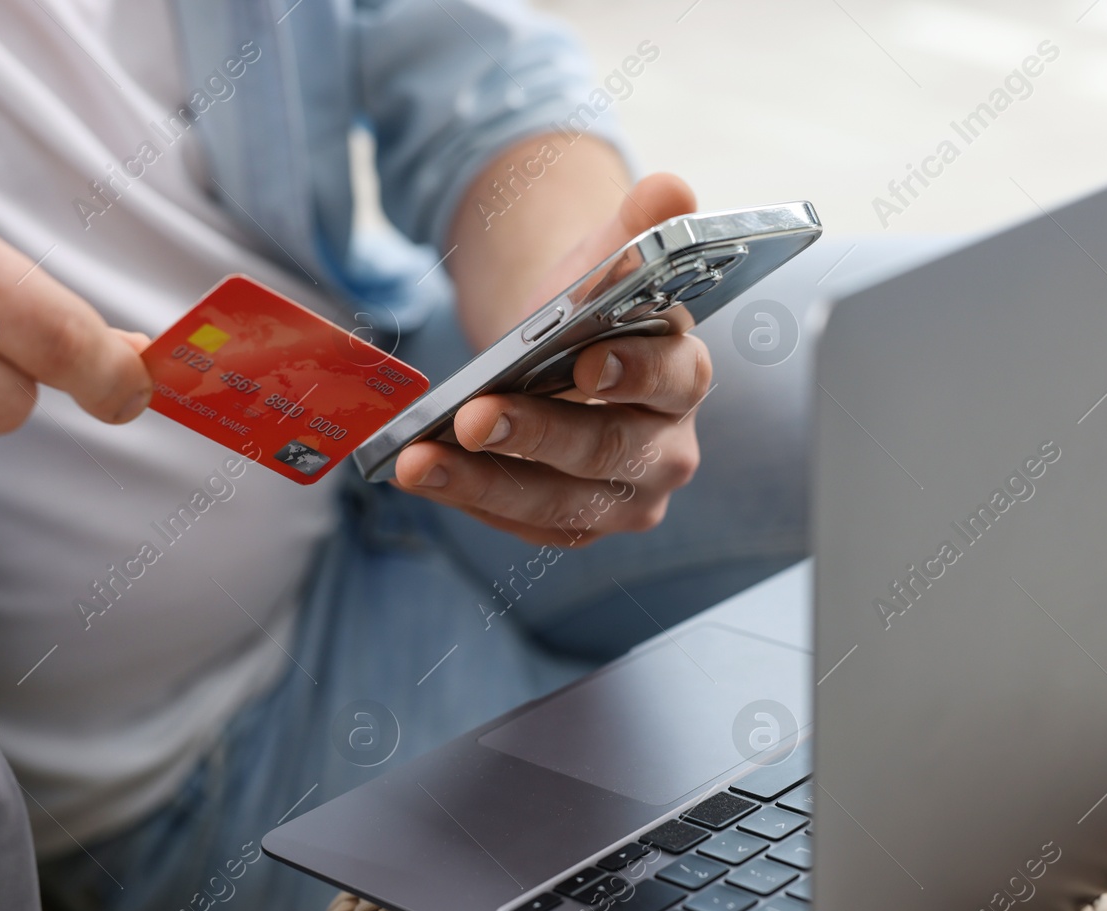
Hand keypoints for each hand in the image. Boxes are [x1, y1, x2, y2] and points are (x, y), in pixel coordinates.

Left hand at [394, 173, 710, 546]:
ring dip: (485, 482)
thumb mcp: (608, 259)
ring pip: (561, 501)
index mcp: (686, 375)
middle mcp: (669, 449)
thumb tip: (669, 192)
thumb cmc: (591, 309)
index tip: (586, 365)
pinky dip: (474, 501)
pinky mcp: (580, 523)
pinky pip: (527, 523)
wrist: (562, 352)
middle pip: (608, 451)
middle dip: (537, 436)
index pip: (674, 378)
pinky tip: (425, 474)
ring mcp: (626, 496)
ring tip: (420, 460)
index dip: (634, 375)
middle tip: (472, 417)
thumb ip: (639, 227)